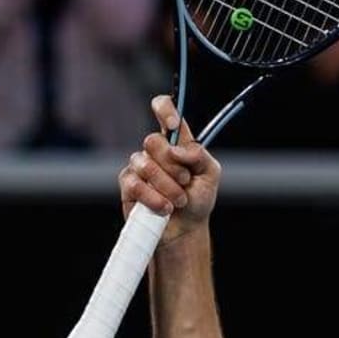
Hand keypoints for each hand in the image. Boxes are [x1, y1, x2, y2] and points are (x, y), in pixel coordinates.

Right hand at [120, 96, 221, 242]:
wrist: (186, 228)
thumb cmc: (198, 198)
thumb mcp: (210, 174)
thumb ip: (199, 156)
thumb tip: (177, 150)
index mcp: (177, 141)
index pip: (164, 109)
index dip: (165, 109)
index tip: (173, 124)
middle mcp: (156, 150)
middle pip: (153, 141)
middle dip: (174, 166)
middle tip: (185, 181)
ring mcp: (139, 166)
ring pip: (145, 164)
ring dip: (167, 186)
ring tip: (179, 200)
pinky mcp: (128, 185)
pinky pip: (135, 184)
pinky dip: (154, 197)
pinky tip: (164, 207)